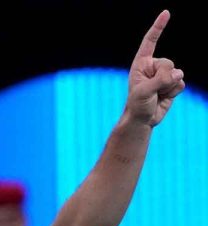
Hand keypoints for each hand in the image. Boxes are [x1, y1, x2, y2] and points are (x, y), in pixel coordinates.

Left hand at [126, 10, 184, 126]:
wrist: (143, 118)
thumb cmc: (137, 104)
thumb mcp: (143, 92)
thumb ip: (160, 81)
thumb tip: (178, 75)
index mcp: (141, 63)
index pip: (150, 42)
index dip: (158, 27)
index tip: (166, 13)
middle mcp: (153, 66)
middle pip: (169, 62)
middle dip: (163, 77)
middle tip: (152, 89)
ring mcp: (164, 75)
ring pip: (177, 73)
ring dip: (168, 86)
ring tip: (157, 94)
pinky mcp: (173, 84)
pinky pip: (181, 83)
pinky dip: (174, 92)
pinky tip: (164, 97)